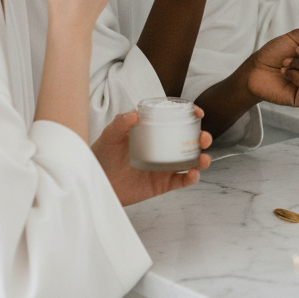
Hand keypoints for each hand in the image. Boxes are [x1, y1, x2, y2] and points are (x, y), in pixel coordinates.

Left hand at [93, 109, 211, 206]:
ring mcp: (164, 167)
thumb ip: (120, 123)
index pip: (175, 121)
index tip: (197, 113)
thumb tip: (134, 114)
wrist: (95, 183)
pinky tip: (193, 174)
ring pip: (191, 161)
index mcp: (153, 133)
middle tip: (203, 138)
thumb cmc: (101, 157)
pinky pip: (181, 181)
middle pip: (188, 141)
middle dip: (202, 138)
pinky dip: (191, 178)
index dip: (189, 116)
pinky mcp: (162, 184)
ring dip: (202, 159)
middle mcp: (162, 149)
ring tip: (203, 159)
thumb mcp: (109, 136)